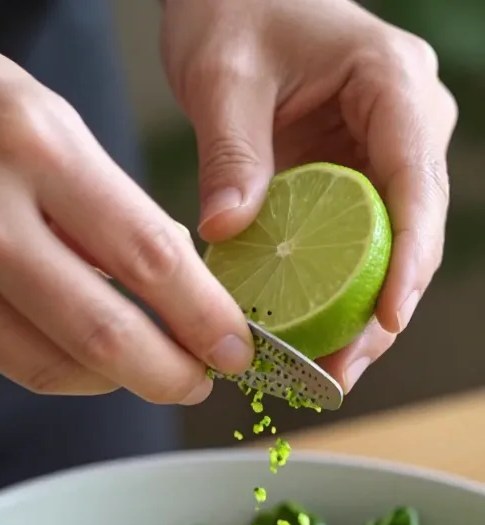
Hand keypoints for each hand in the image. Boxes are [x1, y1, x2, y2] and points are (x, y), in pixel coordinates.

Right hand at [0, 16, 252, 403]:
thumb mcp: (33, 115)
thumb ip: (101, 200)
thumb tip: (169, 277)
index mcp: (30, 145)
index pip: (150, 257)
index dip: (205, 318)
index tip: (236, 348)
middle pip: (106, 338)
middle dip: (169, 376)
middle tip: (198, 383)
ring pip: (53, 368)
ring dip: (112, 380)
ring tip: (141, 368)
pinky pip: (0, 363)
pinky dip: (50, 364)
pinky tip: (70, 347)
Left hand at [161, 0, 457, 389]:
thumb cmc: (235, 10)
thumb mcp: (223, 75)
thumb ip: (230, 152)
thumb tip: (226, 230)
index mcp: (392, 83)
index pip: (416, 182)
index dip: (408, 259)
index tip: (388, 319)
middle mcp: (409, 122)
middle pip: (414, 231)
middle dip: (382, 310)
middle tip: (339, 372)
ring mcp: (389, 153)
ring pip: (394, 249)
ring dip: (363, 315)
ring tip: (327, 374)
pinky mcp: (360, 178)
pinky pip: (361, 245)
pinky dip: (339, 293)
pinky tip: (313, 337)